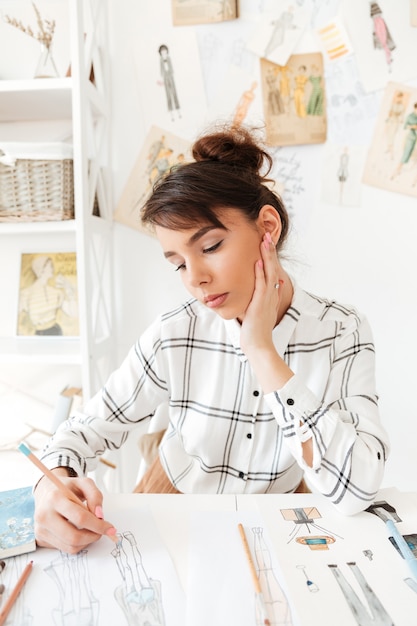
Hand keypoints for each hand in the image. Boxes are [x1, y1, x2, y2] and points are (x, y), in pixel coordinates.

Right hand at [34, 468, 116, 553]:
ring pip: (70, 546)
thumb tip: (100, 515)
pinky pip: (64, 548)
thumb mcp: (84, 483)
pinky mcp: (41, 539)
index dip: (98, 525)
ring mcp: (40, 529)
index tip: (110, 528)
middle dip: (93, 536)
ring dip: (86, 542)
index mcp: (54, 498)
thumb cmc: (67, 488)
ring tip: (90, 530)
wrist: (47, 491)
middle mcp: (44, 515)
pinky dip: (77, 544)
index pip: (80, 518)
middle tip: (101, 531)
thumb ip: (95, 496)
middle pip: (74, 537)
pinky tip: (78, 531)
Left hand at [240, 232, 293, 393]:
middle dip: (270, 251)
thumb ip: (264, 299)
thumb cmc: (256, 331)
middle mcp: (272, 294)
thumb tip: (268, 289)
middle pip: (273, 267)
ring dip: (267, 256)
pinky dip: (260, 273)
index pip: (272, 271)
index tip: (266, 243)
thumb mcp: (260, 311)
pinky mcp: (260, 304)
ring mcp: (267, 299)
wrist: (259, 345)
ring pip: (269, 272)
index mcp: (271, 295)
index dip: (270, 256)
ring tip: (265, 241)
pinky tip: (258, 261)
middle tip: (267, 235)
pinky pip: (261, 286)